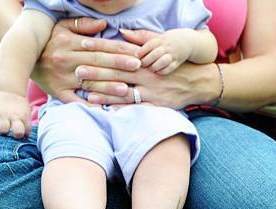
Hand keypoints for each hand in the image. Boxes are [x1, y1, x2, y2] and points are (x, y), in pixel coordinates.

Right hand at [0, 91, 31, 138]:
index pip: (26, 132)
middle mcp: (14, 116)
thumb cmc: (19, 106)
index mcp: (24, 117)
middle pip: (18, 133)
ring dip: (3, 130)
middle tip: (13, 130)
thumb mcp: (26, 113)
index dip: (24, 134)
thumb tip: (24, 137)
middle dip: (16, 135)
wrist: (9, 90)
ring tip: (4, 125)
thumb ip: (25, 125)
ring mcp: (3, 114)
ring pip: (3, 130)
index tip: (22, 131)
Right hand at [32, 17, 140, 102]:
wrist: (22, 58)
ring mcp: (62, 77)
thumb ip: (83, 24)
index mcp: (70, 42)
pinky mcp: (58, 92)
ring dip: (108, 86)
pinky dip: (89, 104)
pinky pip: (75, 100)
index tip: (137, 54)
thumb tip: (104, 25)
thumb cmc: (49, 41)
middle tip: (138, 67)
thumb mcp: (62, 27)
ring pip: (89, 82)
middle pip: (98, 62)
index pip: (100, 46)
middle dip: (119, 65)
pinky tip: (104, 108)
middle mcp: (67, 59)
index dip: (119, 50)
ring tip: (126, 89)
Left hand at [76, 29, 210, 107]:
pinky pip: (136, 107)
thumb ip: (140, 41)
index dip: (100, 48)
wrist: (198, 82)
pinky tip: (108, 109)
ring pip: (124, 90)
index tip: (82, 44)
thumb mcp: (161, 48)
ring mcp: (151, 90)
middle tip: (76, 70)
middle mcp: (146, 73)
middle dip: (96, 70)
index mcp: (145, 59)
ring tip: (85, 91)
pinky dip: (122, 108)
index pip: (117, 51)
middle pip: (116, 71)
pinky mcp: (156, 104)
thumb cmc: (175, 65)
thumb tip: (121, 32)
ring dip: (104, 91)